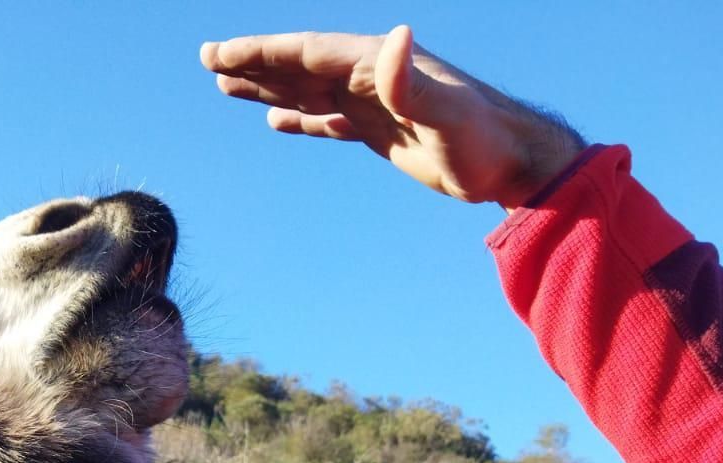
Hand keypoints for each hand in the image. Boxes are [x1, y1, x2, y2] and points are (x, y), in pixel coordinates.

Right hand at [200, 26, 583, 208]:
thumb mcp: (446, 114)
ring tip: (225, 83)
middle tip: (207, 57)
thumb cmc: (484, 139)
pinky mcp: (383, 131)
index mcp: (378, 65)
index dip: (263, 52)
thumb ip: (412, 82)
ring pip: (309, 90)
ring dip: (268, 85)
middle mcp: (374, 77)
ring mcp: (376, 104)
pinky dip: (301, 118)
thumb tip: (393, 40)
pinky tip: (277, 120)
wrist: (514, 162)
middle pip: (301, 65)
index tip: (221, 54)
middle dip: (254, 61)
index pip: (308, 53)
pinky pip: (330, 120)